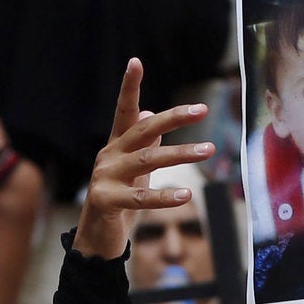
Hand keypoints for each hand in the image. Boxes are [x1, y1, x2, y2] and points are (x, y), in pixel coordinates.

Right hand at [76, 59, 214, 260]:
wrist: (96, 241)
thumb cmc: (118, 203)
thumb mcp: (134, 171)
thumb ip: (142, 144)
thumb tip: (149, 112)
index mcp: (116, 146)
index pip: (124, 111)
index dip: (129, 86)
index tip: (135, 62)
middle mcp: (108, 155)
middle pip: (143, 129)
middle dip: (173, 118)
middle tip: (202, 109)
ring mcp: (104, 177)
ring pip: (148, 160)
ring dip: (181, 153)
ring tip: (208, 150)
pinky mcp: (106, 201)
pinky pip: (141, 197)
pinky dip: (165, 196)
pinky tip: (186, 194)